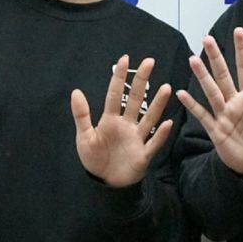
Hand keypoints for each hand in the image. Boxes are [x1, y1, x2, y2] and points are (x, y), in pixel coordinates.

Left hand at [73, 55, 172, 187]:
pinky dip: (160, 134)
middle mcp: (127, 125)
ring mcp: (137, 139)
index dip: (120, 77)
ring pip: (149, 118)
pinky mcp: (143, 154)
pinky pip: (153, 143)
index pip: (115, 94)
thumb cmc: (95, 158)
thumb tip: (75, 91)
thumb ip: (81, 115)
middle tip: (150, 62)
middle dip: (142, 81)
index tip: (125, 59)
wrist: (105, 182)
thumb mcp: (84, 137)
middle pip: (136, 100)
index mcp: (110, 120)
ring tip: (166, 88)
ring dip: (158, 104)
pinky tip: (167, 123)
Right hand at [176, 28, 242, 175]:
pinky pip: (202, 115)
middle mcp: (234, 101)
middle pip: (223, 75)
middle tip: (207, 38)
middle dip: (216, 57)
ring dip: (202, 76)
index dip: (242, 50)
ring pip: (211, 91)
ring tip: (193, 59)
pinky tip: (181, 93)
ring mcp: (224, 114)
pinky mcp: (216, 129)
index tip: (238, 30)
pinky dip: (192, 105)